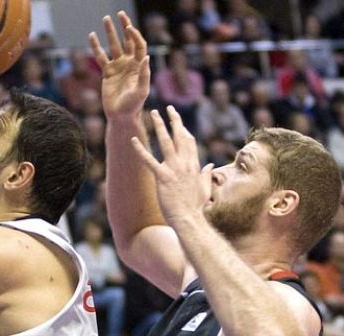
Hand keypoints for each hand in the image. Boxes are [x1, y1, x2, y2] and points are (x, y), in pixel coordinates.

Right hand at [88, 11, 149, 118]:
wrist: (121, 116)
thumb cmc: (133, 105)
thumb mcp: (141, 91)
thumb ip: (144, 74)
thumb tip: (146, 57)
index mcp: (139, 65)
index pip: (138, 45)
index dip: (134, 36)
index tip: (128, 28)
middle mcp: (129, 63)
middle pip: (127, 41)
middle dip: (124, 27)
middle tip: (120, 14)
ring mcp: (118, 67)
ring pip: (113, 46)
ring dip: (110, 32)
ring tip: (106, 19)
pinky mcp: (108, 73)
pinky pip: (101, 57)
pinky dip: (96, 47)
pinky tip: (92, 36)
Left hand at [131, 106, 212, 223]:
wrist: (189, 218)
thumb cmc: (197, 206)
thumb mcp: (206, 187)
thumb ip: (208, 174)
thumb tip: (210, 165)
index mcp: (194, 165)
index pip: (189, 141)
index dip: (183, 129)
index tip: (177, 121)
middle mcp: (185, 163)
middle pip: (179, 136)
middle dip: (173, 120)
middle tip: (167, 108)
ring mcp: (173, 169)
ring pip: (166, 142)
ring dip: (159, 125)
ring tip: (152, 113)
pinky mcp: (162, 177)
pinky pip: (149, 160)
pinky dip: (140, 149)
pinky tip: (132, 139)